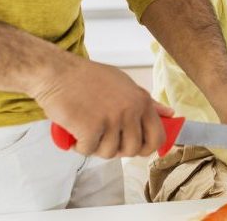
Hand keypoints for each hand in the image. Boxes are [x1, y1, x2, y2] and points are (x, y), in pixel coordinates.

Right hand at [32, 55, 169, 157]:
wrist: (57, 72)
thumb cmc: (88, 78)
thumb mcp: (124, 84)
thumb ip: (146, 102)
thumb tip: (170, 114)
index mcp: (141, 101)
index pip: (157, 137)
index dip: (146, 148)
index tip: (135, 148)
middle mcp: (130, 110)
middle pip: (133, 149)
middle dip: (118, 149)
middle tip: (103, 138)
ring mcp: (111, 120)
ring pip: (110, 152)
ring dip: (96, 147)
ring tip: (87, 131)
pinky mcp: (90, 128)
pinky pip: (89, 151)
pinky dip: (79, 146)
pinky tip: (75, 132)